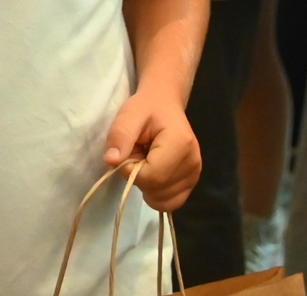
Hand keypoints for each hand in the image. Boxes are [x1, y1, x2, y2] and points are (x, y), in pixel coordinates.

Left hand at [103, 86, 201, 211]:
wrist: (165, 104)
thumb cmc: (147, 108)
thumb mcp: (129, 114)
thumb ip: (120, 136)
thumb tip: (111, 161)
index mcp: (180, 144)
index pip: (152, 177)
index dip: (132, 169)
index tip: (129, 152)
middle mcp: (193, 163)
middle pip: (157, 190)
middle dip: (139, 177)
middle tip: (138, 153)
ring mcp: (195, 174)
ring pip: (163, 200)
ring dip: (147, 185)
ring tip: (147, 160)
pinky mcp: (192, 182)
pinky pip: (171, 202)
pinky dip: (157, 193)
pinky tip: (154, 173)